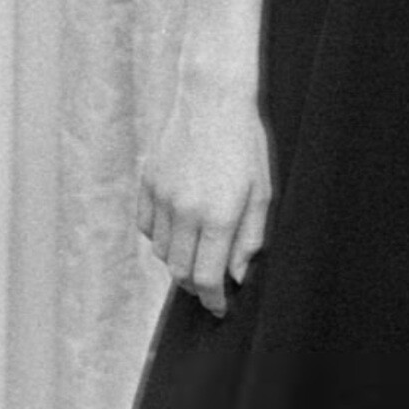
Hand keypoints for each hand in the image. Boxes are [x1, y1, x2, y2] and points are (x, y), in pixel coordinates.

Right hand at [137, 80, 270, 317]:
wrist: (212, 99)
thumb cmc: (246, 145)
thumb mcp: (262, 193)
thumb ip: (249, 238)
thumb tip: (236, 275)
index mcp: (219, 215)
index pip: (208, 277)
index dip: (213, 300)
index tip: (219, 308)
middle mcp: (186, 210)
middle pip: (180, 271)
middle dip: (196, 287)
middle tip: (210, 287)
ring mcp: (162, 197)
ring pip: (161, 252)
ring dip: (179, 263)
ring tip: (197, 255)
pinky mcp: (147, 183)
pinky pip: (148, 227)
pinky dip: (162, 238)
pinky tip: (180, 230)